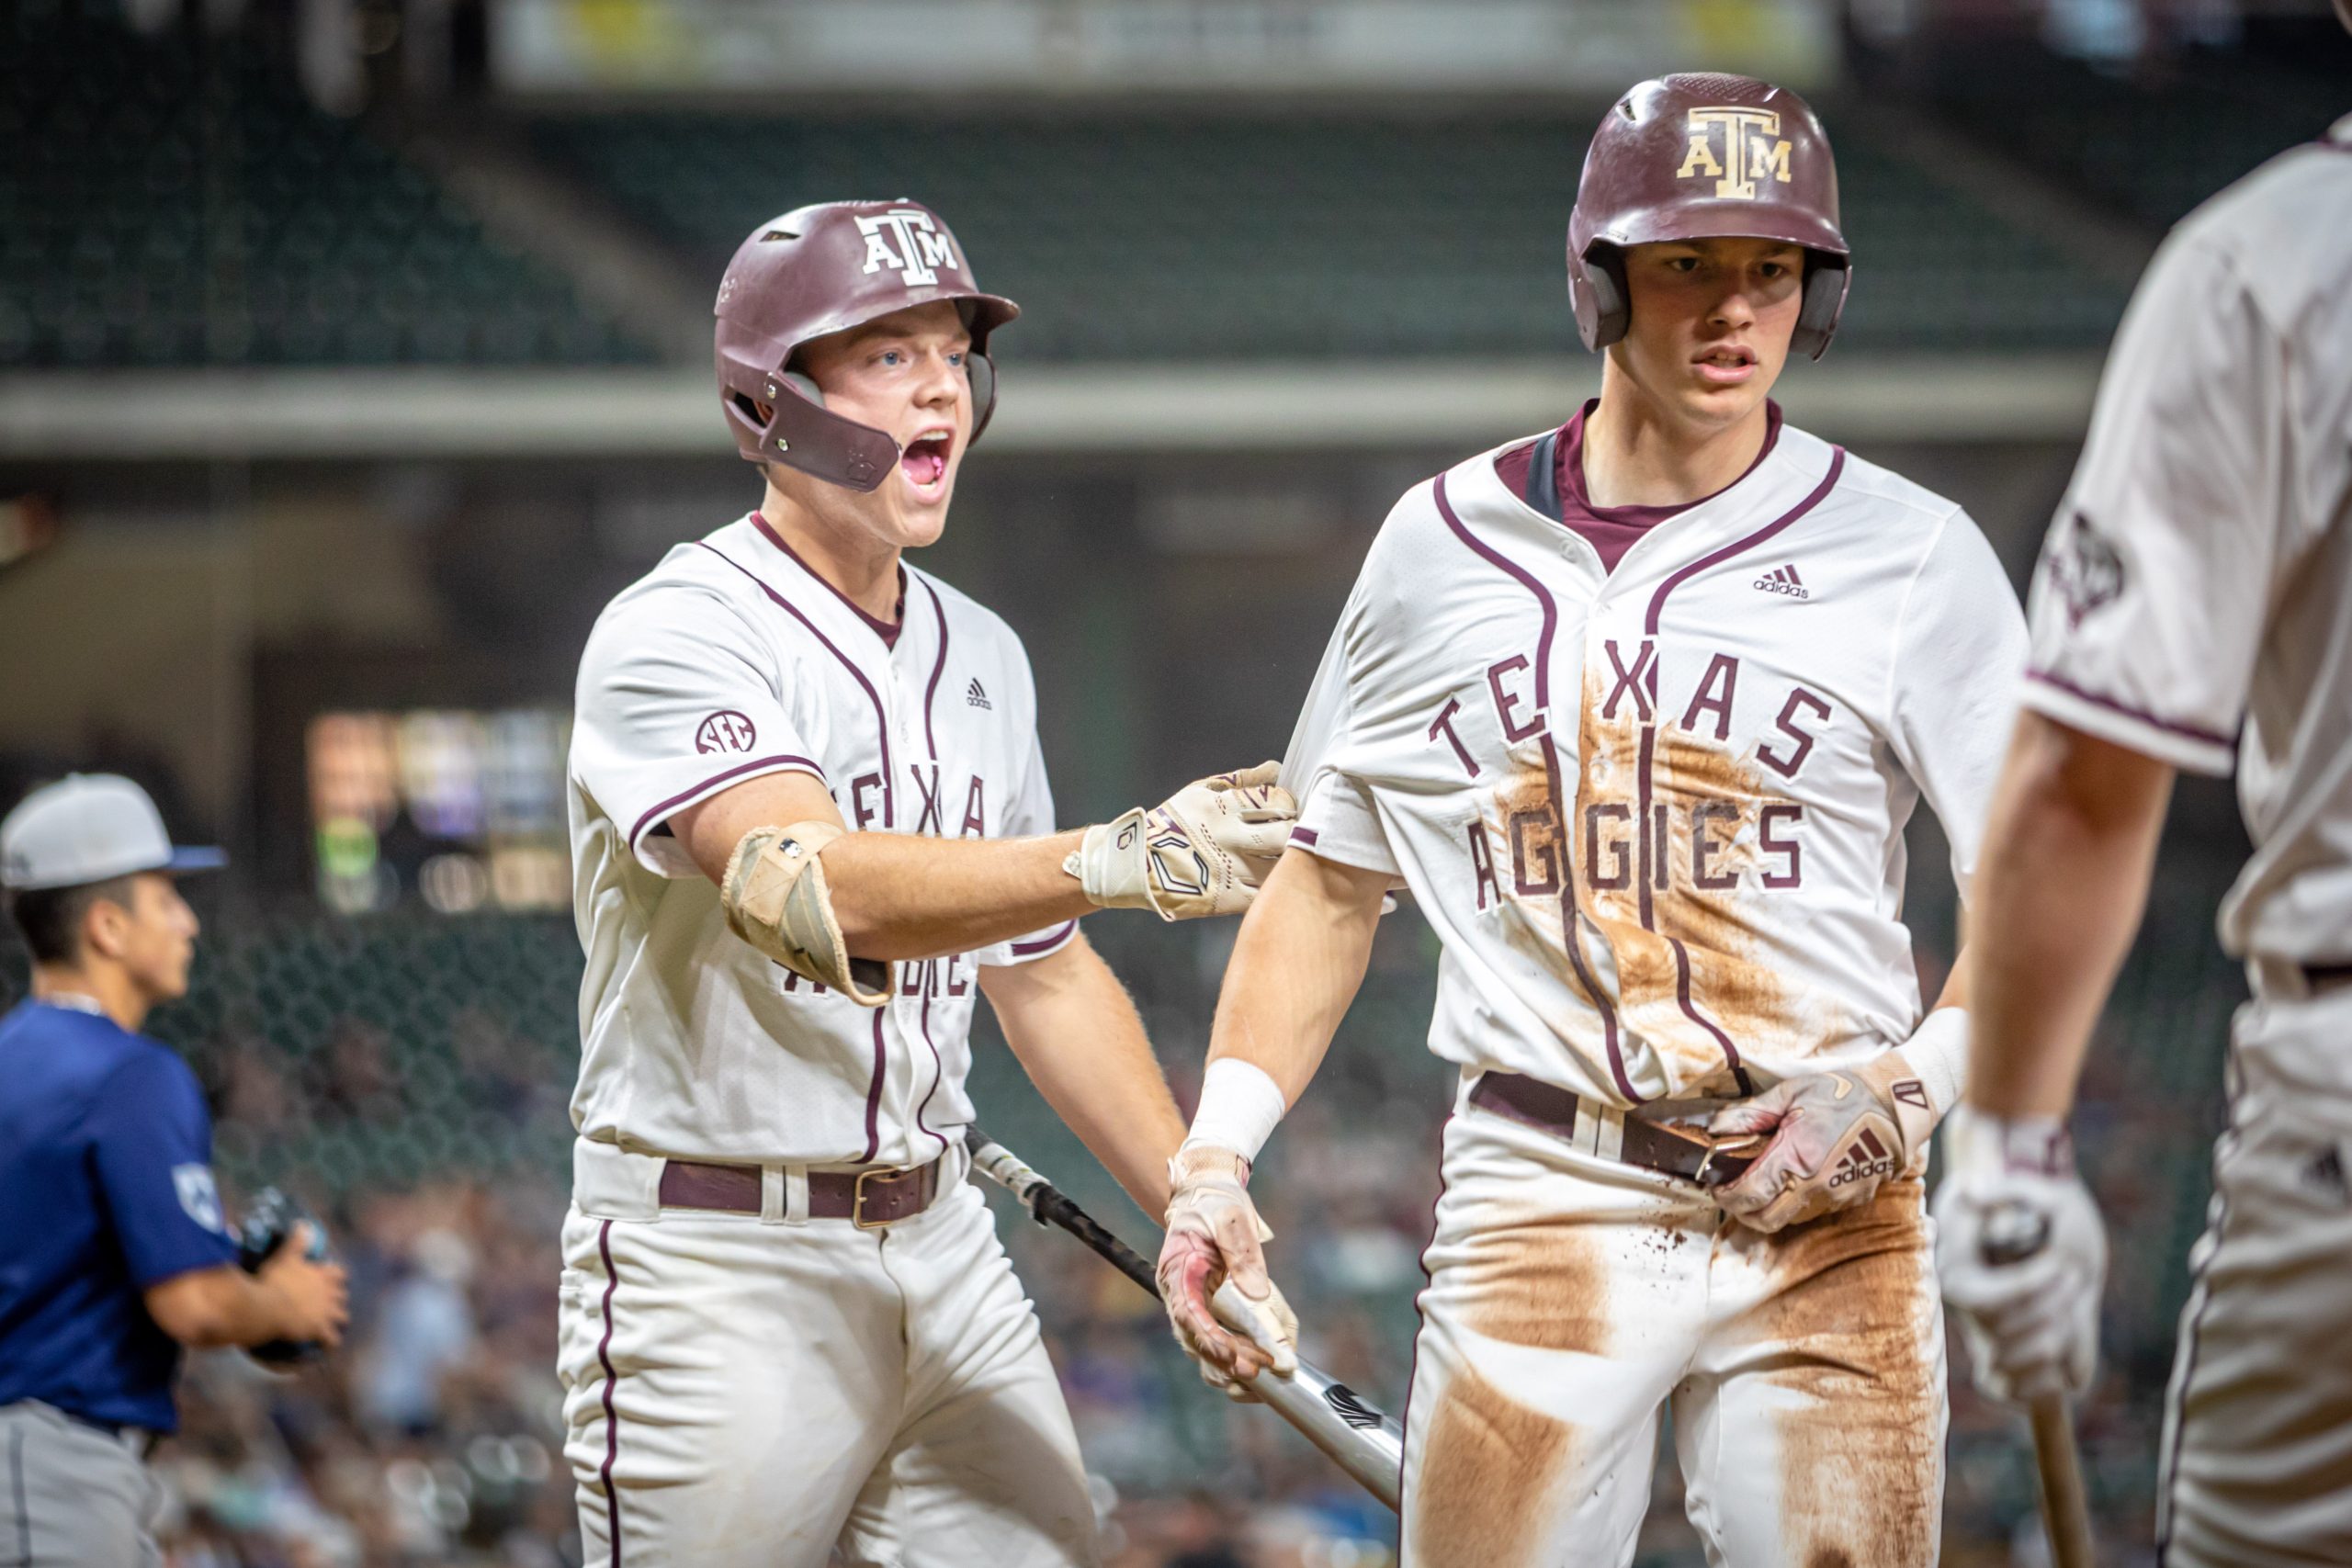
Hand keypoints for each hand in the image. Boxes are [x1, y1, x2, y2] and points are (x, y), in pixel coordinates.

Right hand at [260, 1223, 350, 1349]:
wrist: (267, 1306)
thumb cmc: (274, 1279)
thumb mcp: (286, 1256)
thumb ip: (297, 1241)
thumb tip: (304, 1223)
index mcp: (322, 1274)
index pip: (339, 1274)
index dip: (336, 1278)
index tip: (332, 1281)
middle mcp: (329, 1292)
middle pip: (342, 1296)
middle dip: (337, 1299)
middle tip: (329, 1304)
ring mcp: (326, 1312)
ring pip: (342, 1316)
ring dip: (338, 1319)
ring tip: (332, 1324)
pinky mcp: (320, 1329)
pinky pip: (332, 1339)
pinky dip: (331, 1342)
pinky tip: (329, 1346)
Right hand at [1069, 763, 1296, 919]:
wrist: (1137, 866)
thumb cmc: (1171, 823)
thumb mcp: (1199, 791)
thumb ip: (1241, 780)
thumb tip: (1276, 768)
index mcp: (1223, 807)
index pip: (1276, 801)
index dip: (1289, 804)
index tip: (1286, 808)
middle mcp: (1230, 838)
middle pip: (1285, 834)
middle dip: (1294, 832)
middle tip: (1291, 833)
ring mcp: (1230, 871)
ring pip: (1281, 866)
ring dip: (1288, 860)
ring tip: (1283, 856)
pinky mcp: (1228, 899)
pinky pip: (1265, 893)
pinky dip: (1274, 885)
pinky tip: (1271, 879)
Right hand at [1156, 1144, 1298, 1397]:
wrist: (1205, 1196)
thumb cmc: (1214, 1204)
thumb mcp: (1230, 1217)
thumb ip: (1241, 1252)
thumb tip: (1257, 1291)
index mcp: (1177, 1271)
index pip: (1187, 1312)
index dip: (1207, 1337)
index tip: (1230, 1354)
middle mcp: (1178, 1294)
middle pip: (1195, 1337)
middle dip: (1224, 1358)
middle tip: (1256, 1369)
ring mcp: (1191, 1305)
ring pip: (1204, 1346)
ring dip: (1229, 1363)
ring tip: (1261, 1370)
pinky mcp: (1206, 1309)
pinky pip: (1215, 1341)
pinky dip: (1233, 1356)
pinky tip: (1257, 1363)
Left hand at [1708, 1049, 1936, 1232]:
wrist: (1894, 1107)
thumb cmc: (1842, 1096)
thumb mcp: (1791, 1094)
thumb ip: (1750, 1114)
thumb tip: (1716, 1128)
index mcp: (1796, 1158)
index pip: (1750, 1195)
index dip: (1726, 1197)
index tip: (1716, 1188)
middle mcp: (1815, 1186)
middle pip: (1765, 1220)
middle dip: (1742, 1212)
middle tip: (1732, 1193)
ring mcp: (1835, 1197)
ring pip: (1789, 1219)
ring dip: (1769, 1209)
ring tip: (1762, 1183)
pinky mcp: (1851, 1201)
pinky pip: (1813, 1211)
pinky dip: (1795, 1203)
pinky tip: (1793, 1180)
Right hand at [1934, 1107, 2105, 1402]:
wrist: (2055, 1239)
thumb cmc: (2041, 1212)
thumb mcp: (2035, 1192)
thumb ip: (2005, 1189)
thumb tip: (1969, 1189)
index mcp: (1959, 1277)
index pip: (1991, 1301)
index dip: (2032, 1287)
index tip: (2064, 1264)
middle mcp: (1970, 1317)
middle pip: (2010, 1332)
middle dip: (2054, 1304)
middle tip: (2075, 1275)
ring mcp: (1990, 1347)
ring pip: (2024, 1362)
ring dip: (2059, 1334)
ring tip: (2070, 1307)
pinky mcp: (2012, 1374)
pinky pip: (2029, 1393)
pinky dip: (2053, 1377)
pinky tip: (2064, 1343)